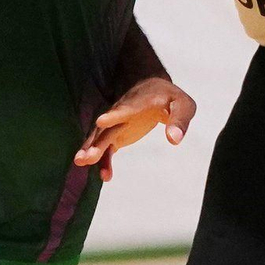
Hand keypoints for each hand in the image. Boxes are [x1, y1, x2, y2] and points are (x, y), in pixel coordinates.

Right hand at [73, 77, 195, 181]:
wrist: (152, 88)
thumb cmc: (170, 98)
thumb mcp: (183, 105)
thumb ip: (179, 121)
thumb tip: (174, 139)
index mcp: (140, 102)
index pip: (126, 108)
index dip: (115, 115)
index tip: (101, 121)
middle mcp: (122, 112)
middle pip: (108, 127)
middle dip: (97, 141)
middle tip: (87, 155)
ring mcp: (117, 123)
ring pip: (101, 137)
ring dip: (92, 149)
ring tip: (81, 162)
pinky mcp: (117, 134)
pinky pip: (107, 148)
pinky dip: (104, 161)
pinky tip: (105, 176)